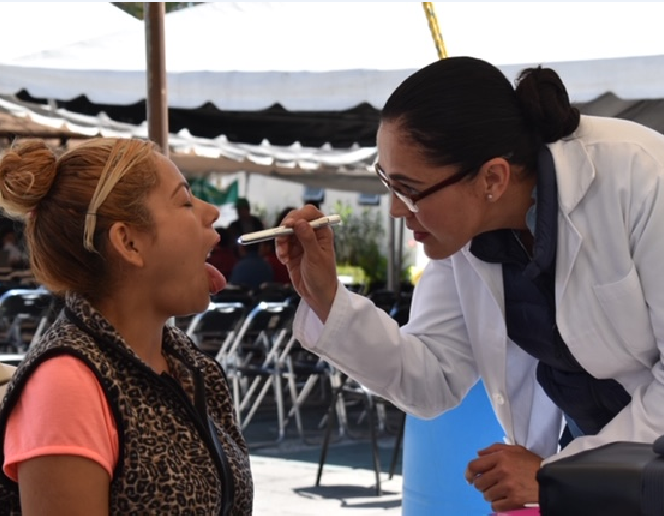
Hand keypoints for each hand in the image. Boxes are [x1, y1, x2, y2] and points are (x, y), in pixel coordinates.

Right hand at [275, 205, 337, 320]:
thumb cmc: (323, 277)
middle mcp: (311, 234)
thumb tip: (300, 222)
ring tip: (283, 256)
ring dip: (281, 241)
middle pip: (295, 220)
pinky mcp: (292, 252)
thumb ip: (308, 239)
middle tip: (281, 236)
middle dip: (286, 228)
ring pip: (285, 232)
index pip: (311, 214)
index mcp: (322, 232)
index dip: (300, 214)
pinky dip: (279, 250)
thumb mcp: (316, 257)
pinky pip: (281, 245)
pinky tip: (284, 261)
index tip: (290, 223)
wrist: (317, 296)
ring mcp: (300, 243)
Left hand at [465, 443, 541, 512]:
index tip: (470, 478)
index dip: (469, 473)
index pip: (474, 466)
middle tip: (487, 486)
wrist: (551, 478)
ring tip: (498, 492)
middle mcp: (501, 471)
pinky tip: (502, 501)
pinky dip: (497, 505)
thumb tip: (478, 454)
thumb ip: (495, 448)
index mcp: (500, 457)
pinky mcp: (514, 499)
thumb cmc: (532, 462)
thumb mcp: (515, 449)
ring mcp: (508, 486)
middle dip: (481, 485)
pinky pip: (496, 506)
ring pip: (487, 495)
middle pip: (479, 483)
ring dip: (490, 495)